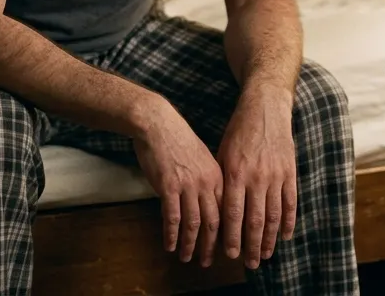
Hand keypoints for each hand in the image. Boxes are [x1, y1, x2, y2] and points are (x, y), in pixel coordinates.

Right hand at [133, 100, 224, 265]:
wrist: (157, 123)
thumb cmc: (177, 139)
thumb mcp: (201, 158)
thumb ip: (207, 180)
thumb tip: (207, 201)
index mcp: (217, 176)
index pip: (227, 212)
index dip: (226, 233)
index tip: (224, 247)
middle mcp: (206, 183)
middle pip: (214, 222)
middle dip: (211, 246)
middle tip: (207, 261)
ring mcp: (188, 185)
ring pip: (193, 223)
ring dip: (190, 244)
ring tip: (187, 257)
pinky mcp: (168, 186)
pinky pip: (172, 217)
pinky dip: (171, 234)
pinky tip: (169, 245)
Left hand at [217, 85, 296, 268]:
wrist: (265, 109)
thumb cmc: (239, 131)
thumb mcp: (222, 153)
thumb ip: (222, 181)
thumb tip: (218, 210)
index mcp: (235, 173)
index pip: (233, 213)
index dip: (232, 236)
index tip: (230, 254)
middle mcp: (256, 177)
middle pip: (255, 220)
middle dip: (252, 245)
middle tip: (250, 264)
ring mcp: (276, 176)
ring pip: (274, 216)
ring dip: (270, 239)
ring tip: (266, 255)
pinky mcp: (290, 172)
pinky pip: (290, 203)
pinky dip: (288, 221)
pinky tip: (285, 236)